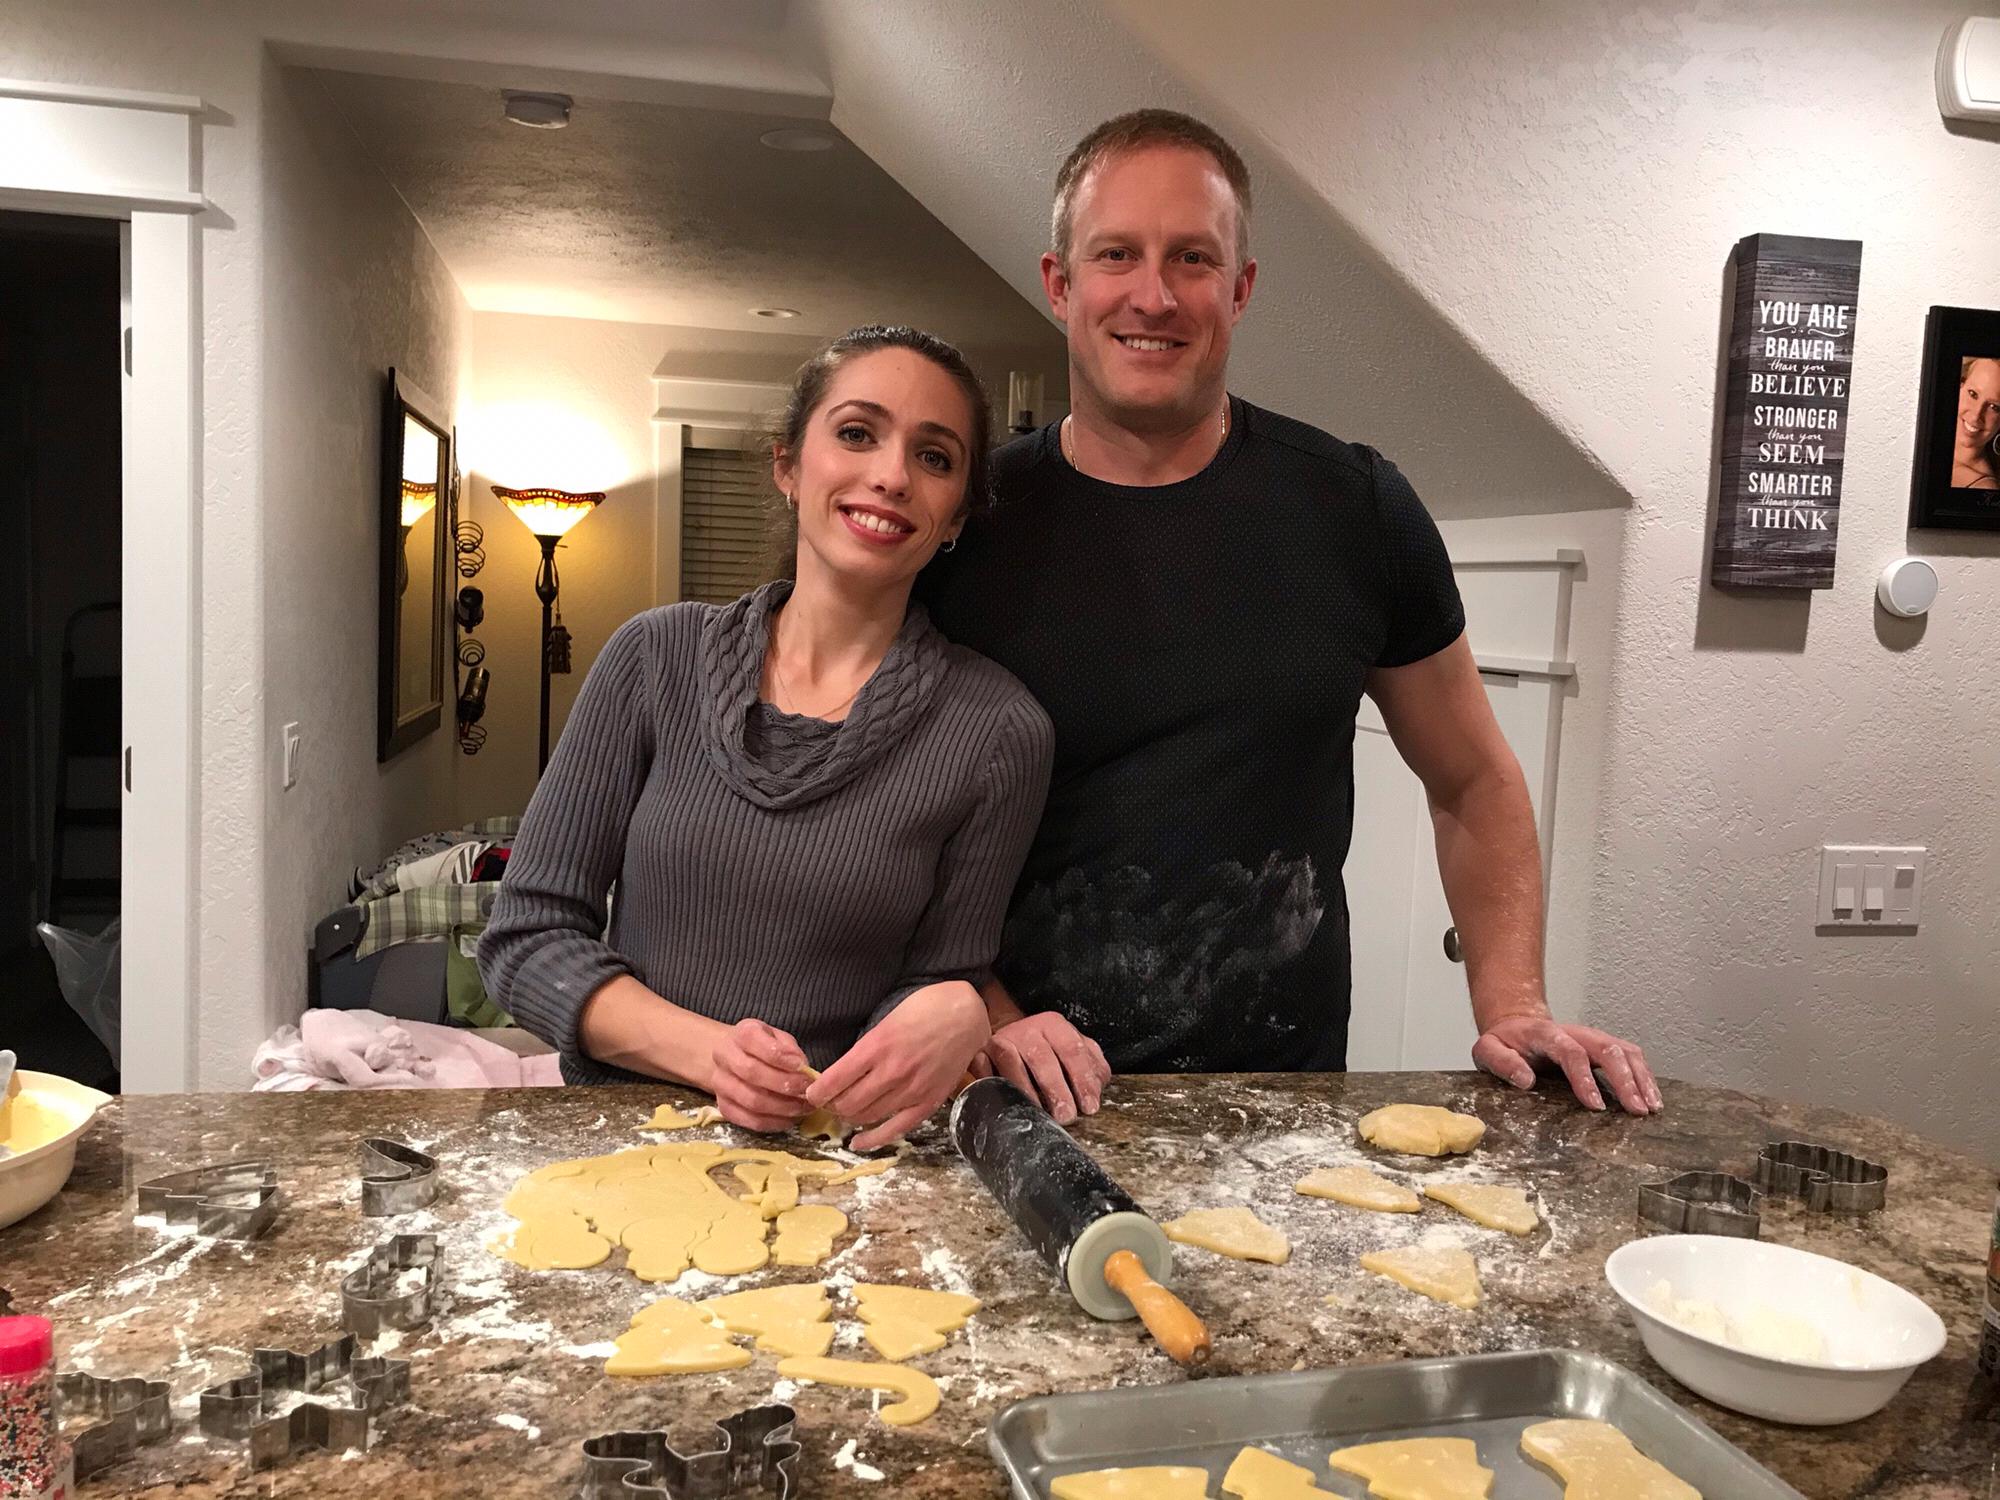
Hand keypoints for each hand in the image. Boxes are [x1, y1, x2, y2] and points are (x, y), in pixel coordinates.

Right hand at [708, 1019, 812, 1132]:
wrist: (731, 1059)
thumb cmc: (762, 1047)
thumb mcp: (777, 1038)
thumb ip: (789, 1050)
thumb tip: (802, 1068)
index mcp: (741, 1034)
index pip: (754, 1041)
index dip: (779, 1056)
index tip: (802, 1066)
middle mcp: (724, 1056)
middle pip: (752, 1073)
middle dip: (784, 1084)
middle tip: (808, 1092)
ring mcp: (720, 1083)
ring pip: (751, 1100)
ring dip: (782, 1107)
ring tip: (803, 1107)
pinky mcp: (723, 1107)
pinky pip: (748, 1120)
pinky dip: (772, 1123)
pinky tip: (789, 1119)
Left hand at [807, 982, 989, 1150]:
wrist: (965, 1015)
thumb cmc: (925, 1009)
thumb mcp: (886, 1019)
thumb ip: (866, 1048)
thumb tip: (842, 1072)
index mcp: (877, 1046)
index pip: (834, 1080)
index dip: (817, 1092)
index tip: (811, 1093)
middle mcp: (891, 1071)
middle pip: (847, 1103)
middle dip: (832, 1105)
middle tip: (829, 1101)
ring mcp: (911, 1089)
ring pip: (867, 1116)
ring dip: (850, 1117)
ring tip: (845, 1111)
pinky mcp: (928, 1102)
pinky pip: (896, 1129)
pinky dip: (873, 1139)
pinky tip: (858, 1142)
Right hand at [967, 1012, 1110, 1125]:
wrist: (1007, 1036)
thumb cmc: (1045, 1049)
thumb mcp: (1071, 1050)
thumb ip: (1090, 1065)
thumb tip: (1097, 1087)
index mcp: (1055, 1026)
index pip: (1073, 1050)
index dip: (1083, 1079)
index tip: (1090, 1106)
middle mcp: (1028, 1029)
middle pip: (1043, 1058)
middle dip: (1056, 1089)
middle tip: (1066, 1115)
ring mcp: (1001, 1039)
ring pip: (1011, 1062)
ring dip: (1026, 1090)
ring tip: (1039, 1113)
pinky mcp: (980, 1052)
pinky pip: (983, 1067)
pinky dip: (992, 1082)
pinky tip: (1005, 1100)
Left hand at [1472, 1015, 1661, 1114]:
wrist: (1515, 1025)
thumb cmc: (1503, 1043)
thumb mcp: (1487, 1051)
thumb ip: (1502, 1063)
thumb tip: (1526, 1080)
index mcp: (1546, 1034)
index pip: (1572, 1053)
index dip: (1585, 1079)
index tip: (1596, 1106)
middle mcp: (1575, 1033)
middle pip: (1608, 1050)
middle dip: (1626, 1080)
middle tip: (1637, 1111)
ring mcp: (1592, 1038)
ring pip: (1626, 1051)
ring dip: (1642, 1078)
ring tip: (1652, 1108)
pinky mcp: (1602, 1046)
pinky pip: (1630, 1056)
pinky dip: (1644, 1076)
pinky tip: (1651, 1099)